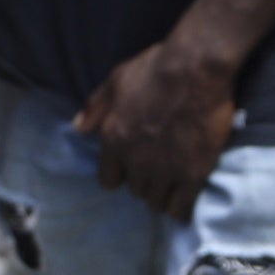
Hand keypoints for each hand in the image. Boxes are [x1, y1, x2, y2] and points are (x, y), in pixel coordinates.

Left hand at [76, 30, 239, 217]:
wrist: (196, 67)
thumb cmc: (154, 69)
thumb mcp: (116, 80)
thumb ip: (96, 108)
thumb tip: (78, 129)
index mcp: (114, 140)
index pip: (108, 181)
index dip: (120, 175)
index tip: (130, 169)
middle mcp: (136, 161)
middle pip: (136, 191)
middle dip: (144, 182)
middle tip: (157, 169)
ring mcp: (165, 170)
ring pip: (156, 202)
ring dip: (162, 194)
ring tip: (173, 183)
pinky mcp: (193, 174)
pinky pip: (181, 207)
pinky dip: (181, 206)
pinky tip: (186, 197)